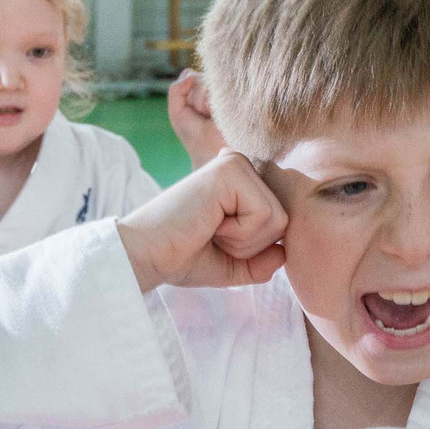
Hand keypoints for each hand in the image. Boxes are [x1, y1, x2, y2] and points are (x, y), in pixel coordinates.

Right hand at [118, 150, 286, 291]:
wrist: (145, 255)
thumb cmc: (180, 257)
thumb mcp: (231, 265)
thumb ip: (262, 262)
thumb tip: (285, 251)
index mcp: (241, 182)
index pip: (280, 223)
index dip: (252, 248)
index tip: (215, 241)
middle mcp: (242, 165)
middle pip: (284, 221)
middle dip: (251, 245)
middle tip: (211, 236)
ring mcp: (237, 163)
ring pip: (278, 219)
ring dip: (244, 241)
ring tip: (210, 228)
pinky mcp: (231, 168)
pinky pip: (265, 214)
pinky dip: (240, 233)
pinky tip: (210, 223)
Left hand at [165, 69, 225, 168]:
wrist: (211, 153)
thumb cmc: (193, 134)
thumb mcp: (176, 112)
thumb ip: (176, 90)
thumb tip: (192, 74)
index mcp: (200, 88)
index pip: (189, 75)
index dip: (186, 93)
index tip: (190, 111)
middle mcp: (215, 86)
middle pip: (198, 77)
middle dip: (194, 99)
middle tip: (201, 116)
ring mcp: (227, 91)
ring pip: (208, 82)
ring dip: (203, 103)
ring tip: (210, 118)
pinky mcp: (237, 97)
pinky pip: (219, 89)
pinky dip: (212, 104)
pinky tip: (216, 117)